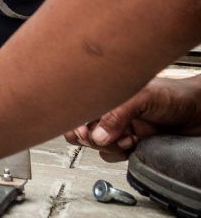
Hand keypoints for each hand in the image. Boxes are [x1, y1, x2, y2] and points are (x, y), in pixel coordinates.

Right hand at [65, 76, 200, 161]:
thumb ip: (117, 115)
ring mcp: (122, 130)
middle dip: (92, 138)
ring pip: (100, 147)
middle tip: (101, 137)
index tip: (80, 131)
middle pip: (86, 132)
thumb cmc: (175, 94)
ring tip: (127, 138)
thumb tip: (96, 136)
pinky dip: (122, 153)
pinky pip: (116, 155)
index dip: (76, 122)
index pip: (80, 111)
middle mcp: (112, 114)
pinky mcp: (133, 146)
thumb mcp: (142, 97)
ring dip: (110, 147)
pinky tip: (134, 144)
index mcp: (108, 97)